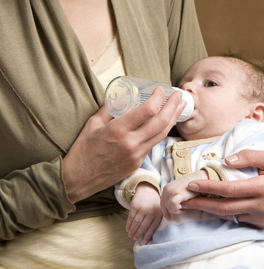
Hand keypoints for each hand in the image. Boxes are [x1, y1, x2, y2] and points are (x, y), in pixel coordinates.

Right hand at [62, 87, 185, 203]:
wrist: (78, 179)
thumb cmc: (83, 149)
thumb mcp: (93, 123)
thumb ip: (109, 108)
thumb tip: (122, 96)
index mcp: (118, 130)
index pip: (147, 111)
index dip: (158, 98)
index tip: (161, 89)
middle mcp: (131, 143)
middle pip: (161, 122)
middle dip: (173, 106)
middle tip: (179, 95)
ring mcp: (136, 155)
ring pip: (162, 134)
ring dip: (173, 119)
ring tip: (180, 106)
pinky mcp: (137, 163)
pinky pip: (154, 144)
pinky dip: (163, 131)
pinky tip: (166, 123)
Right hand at [126, 183, 161, 243]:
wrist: (147, 190)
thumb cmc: (153, 203)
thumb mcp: (159, 210)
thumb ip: (155, 220)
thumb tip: (148, 234)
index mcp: (158, 213)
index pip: (152, 227)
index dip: (148, 235)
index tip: (144, 241)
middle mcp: (150, 211)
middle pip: (143, 226)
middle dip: (138, 233)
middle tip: (134, 238)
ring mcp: (142, 208)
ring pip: (136, 222)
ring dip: (132, 230)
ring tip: (130, 235)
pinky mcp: (135, 205)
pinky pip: (131, 217)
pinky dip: (128, 224)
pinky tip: (127, 228)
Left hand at [161, 170, 207, 219]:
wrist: (199, 179)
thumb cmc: (191, 188)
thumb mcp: (179, 193)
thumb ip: (173, 199)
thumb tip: (169, 211)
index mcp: (166, 189)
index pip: (162, 204)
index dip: (165, 212)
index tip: (169, 218)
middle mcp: (166, 189)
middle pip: (165, 207)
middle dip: (173, 211)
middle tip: (182, 209)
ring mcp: (171, 190)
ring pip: (169, 207)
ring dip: (177, 210)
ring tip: (184, 207)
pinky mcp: (177, 193)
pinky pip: (173, 205)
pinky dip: (177, 208)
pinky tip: (184, 208)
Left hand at [181, 150, 263, 226]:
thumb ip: (248, 155)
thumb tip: (227, 160)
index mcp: (262, 187)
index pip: (229, 189)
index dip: (209, 188)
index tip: (192, 185)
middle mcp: (260, 205)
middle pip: (224, 207)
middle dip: (201, 204)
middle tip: (183, 201)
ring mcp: (260, 217)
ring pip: (229, 216)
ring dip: (208, 210)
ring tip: (190, 205)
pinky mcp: (260, 224)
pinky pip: (237, 219)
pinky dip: (222, 214)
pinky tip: (210, 207)